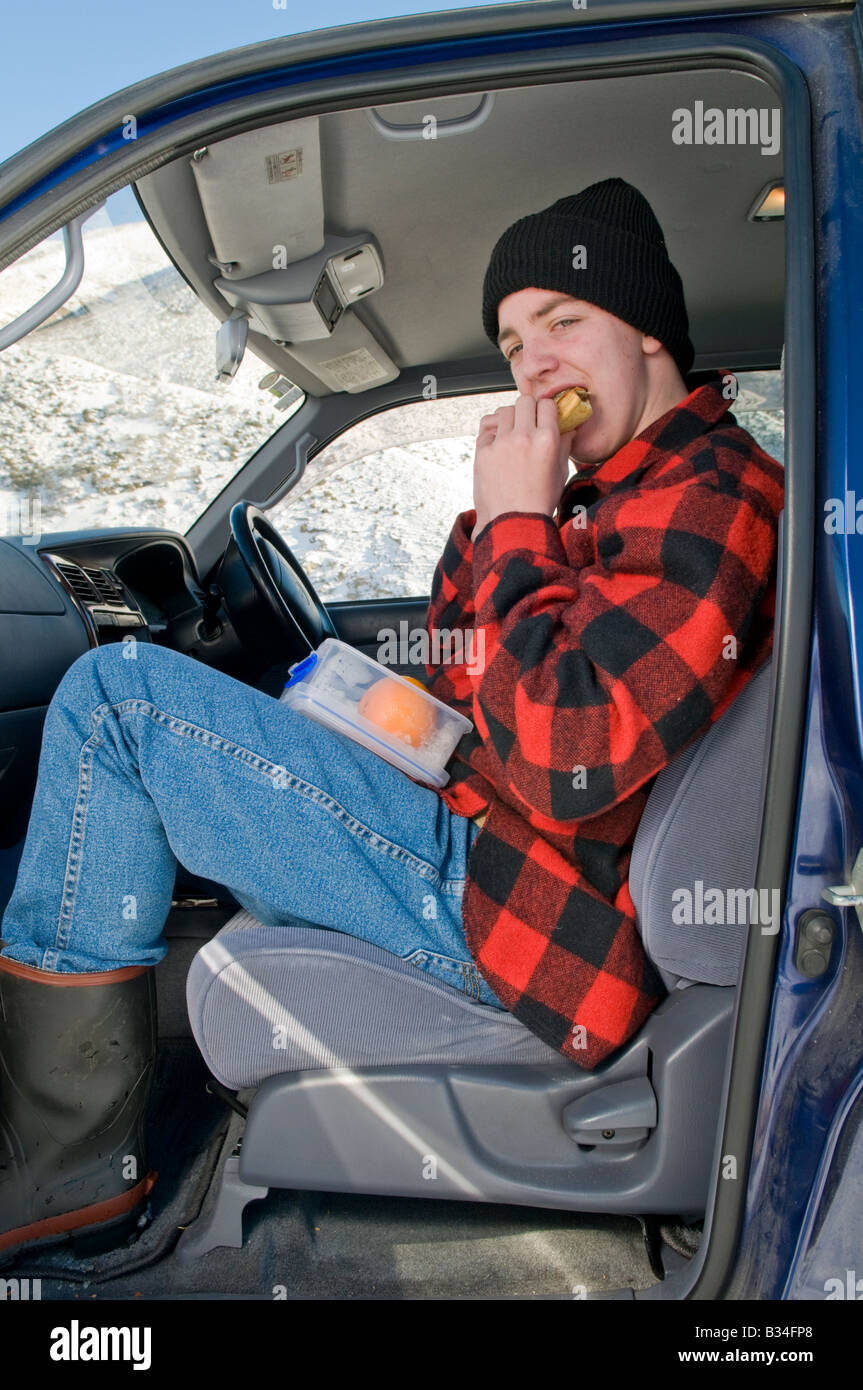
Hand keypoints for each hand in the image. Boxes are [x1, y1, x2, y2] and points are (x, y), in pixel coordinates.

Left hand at [471, 395, 572, 541]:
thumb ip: (564, 446)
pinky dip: (493, 435)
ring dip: (509, 419)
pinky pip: (487, 429)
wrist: (512, 523)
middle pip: (524, 401)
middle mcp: (523, 437)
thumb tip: (569, 428)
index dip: (546, 409)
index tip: (544, 416)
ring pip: (504, 411)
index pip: (546, 404)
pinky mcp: (483, 452)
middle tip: (528, 421)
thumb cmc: (538, 502)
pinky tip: (498, 448)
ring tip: (512, 434)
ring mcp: (501, 443)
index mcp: (547, 440)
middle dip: (528, 409)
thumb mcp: (560, 473)